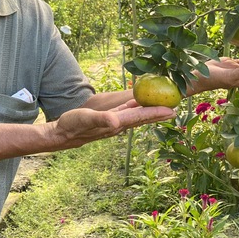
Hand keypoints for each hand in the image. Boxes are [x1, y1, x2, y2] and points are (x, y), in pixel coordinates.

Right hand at [49, 102, 175, 149]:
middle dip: (159, 114)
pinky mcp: (108, 119)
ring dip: (150, 111)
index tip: (172, 111)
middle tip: (176, 109)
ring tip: (162, 106)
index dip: (156, 113)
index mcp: (117, 123)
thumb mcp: (86, 119)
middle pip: (143, 118)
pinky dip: (136, 108)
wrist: (62, 134)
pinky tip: (139, 103)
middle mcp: (119, 125)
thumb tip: (115, 122)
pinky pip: (127, 112)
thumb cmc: (73, 125)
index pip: (140, 117)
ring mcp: (114, 123)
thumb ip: (101, 120)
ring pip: (136, 116)